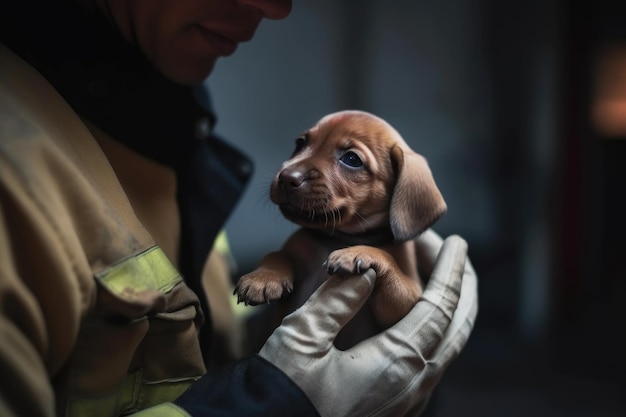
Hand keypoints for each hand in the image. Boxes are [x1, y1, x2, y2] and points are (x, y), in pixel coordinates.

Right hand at [258, 232, 477, 416]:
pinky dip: (434, 335)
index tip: (458, 242)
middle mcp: (413, 384)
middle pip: (456, 329)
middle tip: (459, 259)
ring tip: (441, 285)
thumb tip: (365, 273)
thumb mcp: (303, 337)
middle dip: (462, 290)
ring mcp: (406, 401)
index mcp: (397, 362)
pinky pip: (430, 366)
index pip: (440, 305)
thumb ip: (337, 300)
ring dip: (449, 312)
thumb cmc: (284, 391)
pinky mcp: (394, 408)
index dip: (450, 270)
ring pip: (445, 349)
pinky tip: (418, 325)